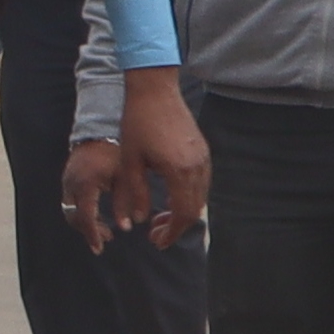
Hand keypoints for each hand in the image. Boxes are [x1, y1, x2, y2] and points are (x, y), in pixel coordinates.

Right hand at [61, 136, 126, 248]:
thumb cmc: (116, 152)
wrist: (99, 130)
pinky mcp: (67, 178)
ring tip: (105, 229)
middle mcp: (71, 184)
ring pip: (69, 210)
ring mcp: (66, 181)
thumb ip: (125, 203)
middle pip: (73, 217)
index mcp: (86, 185)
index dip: (92, 235)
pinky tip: (96, 213)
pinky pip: (70, 201)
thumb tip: (127, 227)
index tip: (100, 248)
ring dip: (85, 222)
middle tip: (107, 238)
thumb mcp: (124, 178)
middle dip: (89, 231)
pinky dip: (81, 212)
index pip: (85, 217)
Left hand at [104, 70, 211, 246]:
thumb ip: (134, 194)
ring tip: (158, 219)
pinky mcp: (203, 151)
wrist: (154, 91)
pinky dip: (188, 197)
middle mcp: (198, 167)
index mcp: (179, 171)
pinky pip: (201, 183)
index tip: (156, 242)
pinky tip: (169, 199)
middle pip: (194, 210)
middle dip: (175, 227)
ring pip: (200, 198)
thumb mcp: (129, 162)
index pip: (182, 214)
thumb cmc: (137, 124)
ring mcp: (204, 158)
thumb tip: (136, 222)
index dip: (171, 232)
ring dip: (182, 212)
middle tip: (154, 235)